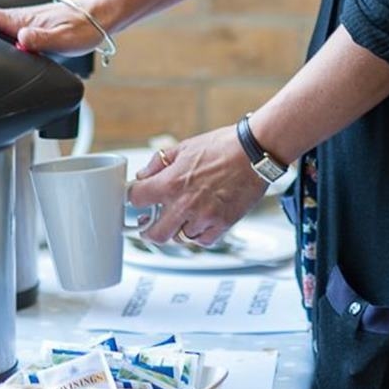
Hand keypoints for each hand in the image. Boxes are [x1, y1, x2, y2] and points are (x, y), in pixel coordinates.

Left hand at [128, 127, 267, 246]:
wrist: (254, 153)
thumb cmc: (223, 146)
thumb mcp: (185, 147)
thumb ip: (160, 162)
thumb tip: (145, 174)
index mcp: (171, 183)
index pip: (136, 199)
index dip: (133, 198)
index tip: (135, 200)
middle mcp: (184, 205)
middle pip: (154, 234)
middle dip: (148, 230)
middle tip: (148, 225)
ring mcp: (204, 218)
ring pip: (179, 238)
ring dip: (177, 230)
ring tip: (179, 218)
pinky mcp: (222, 225)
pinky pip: (202, 241)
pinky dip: (198, 235)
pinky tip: (199, 222)